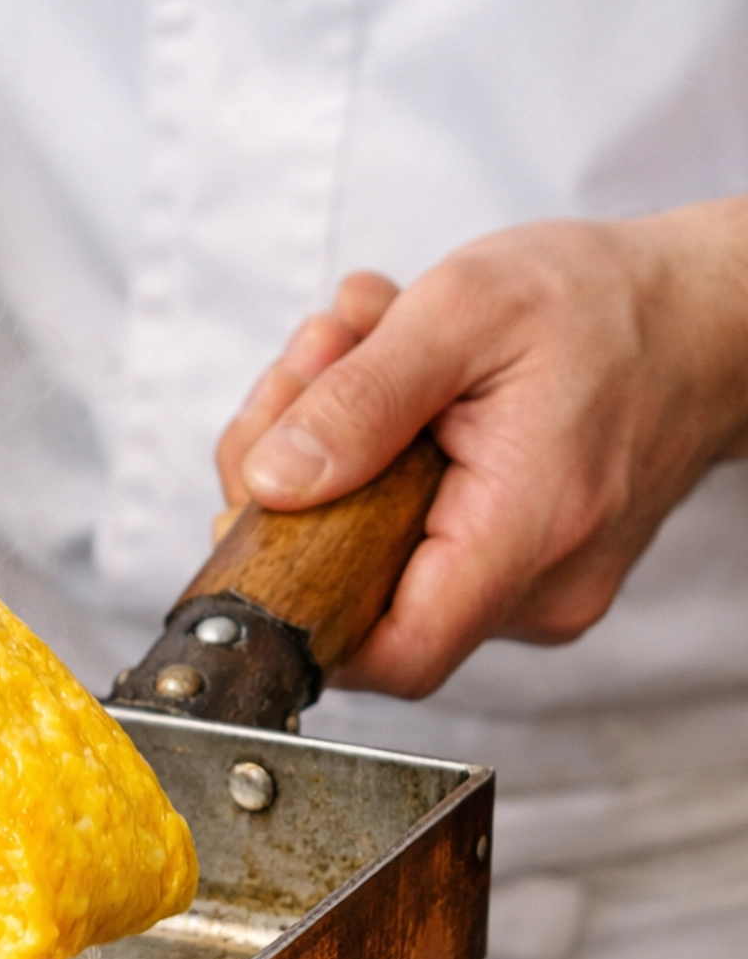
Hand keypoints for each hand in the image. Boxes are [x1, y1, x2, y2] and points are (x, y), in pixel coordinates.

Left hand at [214, 210, 747, 697]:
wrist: (702, 319)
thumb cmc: (601, 304)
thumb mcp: (464, 310)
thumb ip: (361, 399)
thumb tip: (272, 483)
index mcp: (530, 532)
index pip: (394, 654)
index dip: (299, 607)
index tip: (256, 509)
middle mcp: (538, 590)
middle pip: (360, 594)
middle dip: (301, 470)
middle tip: (319, 356)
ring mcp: (531, 589)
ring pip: (375, 559)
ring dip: (334, 449)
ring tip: (360, 343)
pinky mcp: (517, 569)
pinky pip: (408, 541)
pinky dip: (377, 463)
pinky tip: (392, 383)